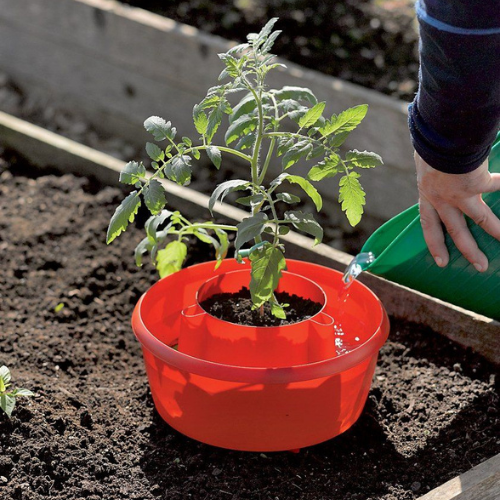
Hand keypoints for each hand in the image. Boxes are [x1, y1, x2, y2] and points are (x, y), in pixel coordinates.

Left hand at [415, 151, 499, 271]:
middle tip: (481, 266)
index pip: (428, 225)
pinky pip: (497, 185)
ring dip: (496, 230)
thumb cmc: (429, 145)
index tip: (442, 262)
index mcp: (427, 195)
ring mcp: (460, 195)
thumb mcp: (425, 162)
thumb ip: (433, 172)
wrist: (437, 138)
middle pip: (456, 231)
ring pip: (481, 219)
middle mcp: (442, 200)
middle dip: (469, 250)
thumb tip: (438, 169)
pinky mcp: (478, 183)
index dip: (435, 244)